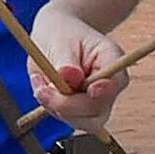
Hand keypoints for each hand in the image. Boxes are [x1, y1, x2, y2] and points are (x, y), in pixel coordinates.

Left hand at [29, 2, 128, 132]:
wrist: (56, 34)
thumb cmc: (61, 32)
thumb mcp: (61, 40)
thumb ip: (66, 60)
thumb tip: (71, 76)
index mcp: (112, 61)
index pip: (114, 84)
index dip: (101, 93)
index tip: (86, 91)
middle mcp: (109, 86)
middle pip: (98, 111)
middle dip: (68, 107)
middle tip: (41, 90)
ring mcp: (97, 100)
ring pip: (83, 121)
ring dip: (56, 107)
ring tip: (40, 82)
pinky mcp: (81, 109)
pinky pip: (68, 117)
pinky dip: (50, 106)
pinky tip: (41, 85)